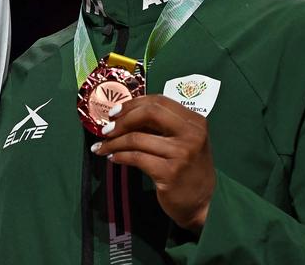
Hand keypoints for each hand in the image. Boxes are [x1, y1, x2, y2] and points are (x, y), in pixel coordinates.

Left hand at [92, 95, 214, 230]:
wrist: (202, 203)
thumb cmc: (187, 168)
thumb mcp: (182, 141)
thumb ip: (160, 126)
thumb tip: (122, 115)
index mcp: (194, 121)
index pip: (158, 101)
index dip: (132, 104)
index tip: (115, 112)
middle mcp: (191, 134)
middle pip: (149, 113)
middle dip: (122, 119)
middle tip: (106, 129)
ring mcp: (182, 153)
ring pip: (137, 138)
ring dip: (113, 142)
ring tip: (102, 147)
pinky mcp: (170, 173)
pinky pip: (136, 158)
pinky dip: (119, 156)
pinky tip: (113, 158)